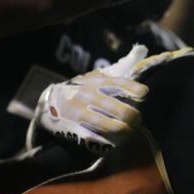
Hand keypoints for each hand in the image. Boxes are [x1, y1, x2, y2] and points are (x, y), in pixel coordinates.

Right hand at [34, 44, 148, 153]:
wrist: (49, 103)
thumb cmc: (80, 90)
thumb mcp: (94, 78)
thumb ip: (115, 73)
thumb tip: (141, 52)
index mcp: (96, 82)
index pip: (119, 84)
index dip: (134, 89)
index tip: (144, 94)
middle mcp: (89, 96)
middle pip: (119, 109)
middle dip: (133, 117)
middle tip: (138, 120)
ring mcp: (82, 113)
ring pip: (110, 125)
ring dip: (124, 130)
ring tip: (130, 132)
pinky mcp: (75, 128)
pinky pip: (97, 137)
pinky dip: (110, 140)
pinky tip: (117, 141)